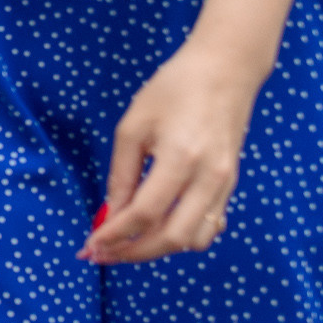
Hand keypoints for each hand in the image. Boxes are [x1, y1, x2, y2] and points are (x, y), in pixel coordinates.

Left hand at [79, 40, 262, 263]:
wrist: (226, 69)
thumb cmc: (174, 90)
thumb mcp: (133, 127)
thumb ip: (122, 176)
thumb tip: (111, 215)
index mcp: (181, 159)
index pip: (145, 215)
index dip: (114, 236)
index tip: (91, 244)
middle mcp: (209, 178)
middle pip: (172, 238)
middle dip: (133, 252)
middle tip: (103, 253)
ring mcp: (225, 183)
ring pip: (195, 239)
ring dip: (159, 249)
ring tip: (128, 243)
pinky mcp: (232, 183)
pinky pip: (211, 225)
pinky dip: (183, 236)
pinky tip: (158, 228)